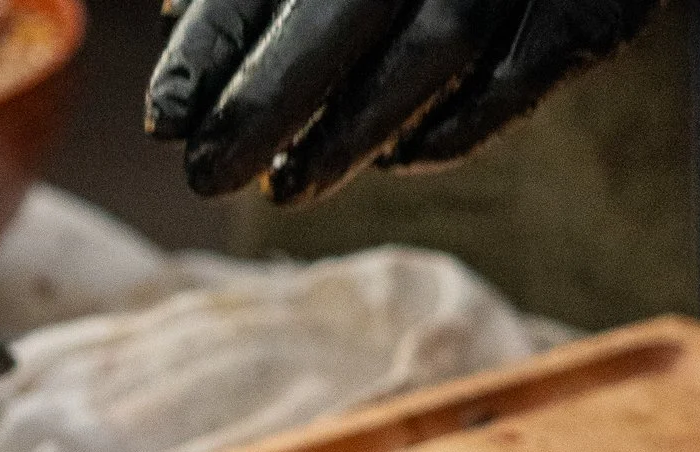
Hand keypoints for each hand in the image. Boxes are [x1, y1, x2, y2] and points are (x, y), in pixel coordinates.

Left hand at [146, 0, 657, 204]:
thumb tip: (172, 31)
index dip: (214, 43)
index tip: (165, 122)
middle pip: (346, 10)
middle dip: (268, 103)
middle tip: (206, 177)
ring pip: (439, 46)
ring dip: (355, 131)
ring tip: (289, 186)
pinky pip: (533, 65)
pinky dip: (461, 124)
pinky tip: (403, 156)